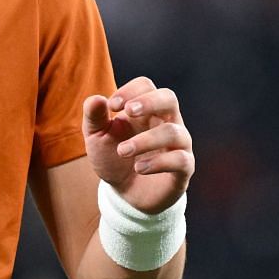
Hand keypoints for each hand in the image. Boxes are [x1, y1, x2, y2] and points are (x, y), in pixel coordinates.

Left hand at [82, 77, 192, 214]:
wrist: (125, 192)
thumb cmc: (113, 157)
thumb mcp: (97, 137)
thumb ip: (94, 117)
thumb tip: (96, 99)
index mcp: (145, 110)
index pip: (146, 85)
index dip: (130, 90)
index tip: (111, 106)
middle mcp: (166, 121)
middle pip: (169, 98)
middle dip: (149, 101)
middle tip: (129, 112)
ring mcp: (178, 144)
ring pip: (173, 132)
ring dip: (145, 140)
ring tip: (122, 151)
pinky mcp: (184, 168)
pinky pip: (181, 159)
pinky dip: (158, 163)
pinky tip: (138, 168)